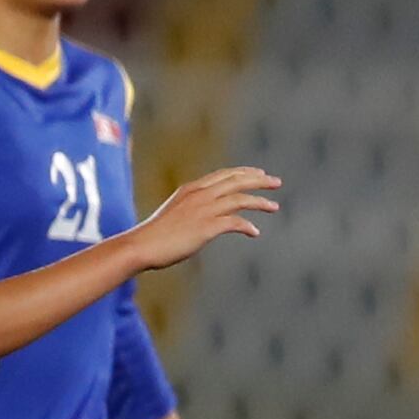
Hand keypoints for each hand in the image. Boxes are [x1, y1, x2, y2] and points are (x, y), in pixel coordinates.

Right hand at [122, 166, 281, 268]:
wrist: (142, 245)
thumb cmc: (156, 235)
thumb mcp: (175, 214)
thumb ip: (191, 210)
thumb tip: (204, 218)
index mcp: (191, 189)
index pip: (224, 175)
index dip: (243, 172)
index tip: (259, 173)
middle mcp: (199, 195)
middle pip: (236, 181)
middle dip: (259, 180)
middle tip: (276, 182)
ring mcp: (203, 210)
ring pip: (239, 199)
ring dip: (260, 202)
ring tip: (274, 206)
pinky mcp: (206, 227)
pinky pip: (234, 222)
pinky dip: (247, 226)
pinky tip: (255, 232)